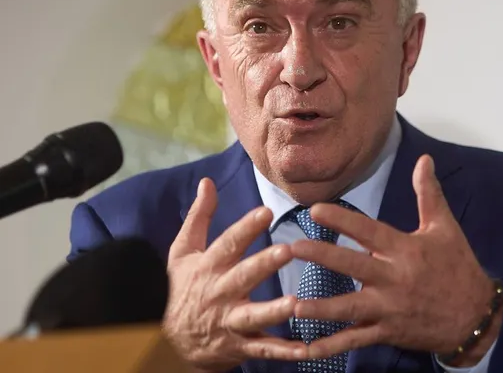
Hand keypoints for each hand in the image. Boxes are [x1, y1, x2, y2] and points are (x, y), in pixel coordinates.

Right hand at [163, 178, 306, 371]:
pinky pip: (262, 350)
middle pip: (243, 276)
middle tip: (287, 251)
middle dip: (264, 264)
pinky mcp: (238, 347)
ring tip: (296, 303)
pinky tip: (306, 349)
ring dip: (275, 311)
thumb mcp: (183, 251)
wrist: (165, 340)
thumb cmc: (179, 288)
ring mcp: (229, 322)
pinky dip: (283, 352)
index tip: (266, 212)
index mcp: (209, 266)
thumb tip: (207, 181)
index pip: (228, 244)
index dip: (246, 228)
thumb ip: (199, 216)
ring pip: (253, 316)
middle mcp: (219, 293)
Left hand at [290, 155, 502, 366]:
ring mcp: (389, 309)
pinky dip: (332, 346)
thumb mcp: (445, 228)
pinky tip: (307, 349)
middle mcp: (394, 279)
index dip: (342, 220)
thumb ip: (428, 194)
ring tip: (292, 304)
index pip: (369, 231)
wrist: (476, 317)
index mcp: (405, 250)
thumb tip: (424, 159)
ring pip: (350, 308)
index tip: (315, 210)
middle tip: (293, 248)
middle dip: (322, 257)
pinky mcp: (387, 331)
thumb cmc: (458, 267)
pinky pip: (356, 340)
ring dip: (321, 308)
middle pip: (354, 266)